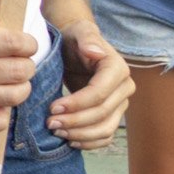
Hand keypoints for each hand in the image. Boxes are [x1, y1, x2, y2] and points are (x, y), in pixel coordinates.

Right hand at [0, 0, 40, 134]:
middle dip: (27, 62)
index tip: (24, 40)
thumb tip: (14, 0)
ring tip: (14, 74)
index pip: (10, 44)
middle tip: (20, 56)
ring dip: (22, 84)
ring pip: (10, 97)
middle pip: (15, 72)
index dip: (27, 41)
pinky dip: (2, 117)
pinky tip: (2, 99)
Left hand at [48, 24, 131, 148]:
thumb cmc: (74, 38)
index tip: (53, 108)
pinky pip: (106, 135)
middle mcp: (124, 88)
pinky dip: (90, 142)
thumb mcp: (78, 32)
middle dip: (75, 121)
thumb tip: (95, 52)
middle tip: (49, 123)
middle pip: (101, 113)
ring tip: (57, 131)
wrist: (76, 47)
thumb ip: (87, 38)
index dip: (77, 104)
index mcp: (117, 69)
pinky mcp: (113, 115)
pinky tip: (70, 140)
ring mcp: (120, 104)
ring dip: (81, 134)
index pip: (99, 94)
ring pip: (105, 128)